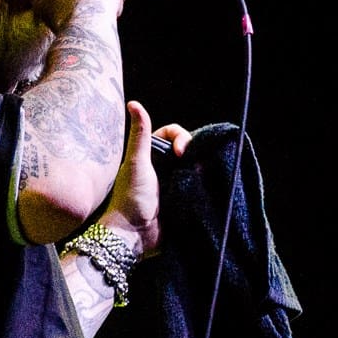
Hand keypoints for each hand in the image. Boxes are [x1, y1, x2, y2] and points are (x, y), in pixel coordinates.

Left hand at [101, 102, 190, 256]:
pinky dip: (205, 187)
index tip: (181, 152)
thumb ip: (139, 134)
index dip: (182, 138)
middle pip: (189, 150)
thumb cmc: (130, 198)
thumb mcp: (136, 163)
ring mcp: (176, 184)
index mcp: (153, 156)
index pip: (174, 134)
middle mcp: (165, 167)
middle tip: (195, 167)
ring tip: (202, 179)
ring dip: (202, 171)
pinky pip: (200, 189)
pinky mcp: (184, 201)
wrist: (133, 235)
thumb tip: (132, 102)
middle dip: (196, 154)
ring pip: (197, 169)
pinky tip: (208, 189)